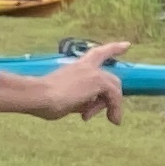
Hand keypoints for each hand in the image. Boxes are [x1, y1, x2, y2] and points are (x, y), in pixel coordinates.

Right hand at [0, 44, 128, 120]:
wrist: (37, 95)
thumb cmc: (42, 100)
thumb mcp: (64, 100)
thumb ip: (79, 100)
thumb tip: (88, 106)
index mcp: (75, 67)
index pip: (97, 54)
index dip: (113, 49)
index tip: (126, 45)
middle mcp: (85, 66)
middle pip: (110, 78)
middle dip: (110, 97)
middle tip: (101, 115)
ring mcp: (92, 72)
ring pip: (113, 88)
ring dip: (110, 106)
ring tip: (108, 119)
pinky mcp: (97, 81)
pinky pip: (114, 96)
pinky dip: (115, 108)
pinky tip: (113, 120)